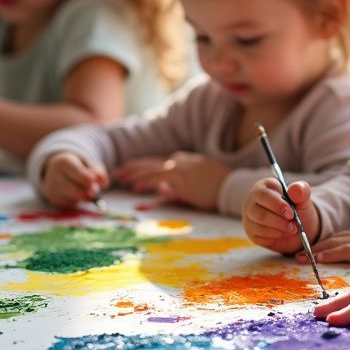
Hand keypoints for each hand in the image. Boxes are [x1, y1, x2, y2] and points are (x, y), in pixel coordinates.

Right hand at [40, 152, 108, 208]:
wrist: (55, 171)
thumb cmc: (76, 166)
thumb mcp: (87, 163)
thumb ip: (98, 171)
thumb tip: (104, 183)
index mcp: (63, 163)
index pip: (81, 175)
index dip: (90, 180)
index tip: (94, 180)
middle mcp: (55, 177)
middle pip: (79, 192)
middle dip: (90, 192)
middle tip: (94, 189)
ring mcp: (53, 190)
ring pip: (76, 199)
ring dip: (85, 197)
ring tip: (84, 189)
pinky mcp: (54, 201)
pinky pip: (72, 204)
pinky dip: (78, 200)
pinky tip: (74, 193)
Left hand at [116, 152, 230, 209]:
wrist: (232, 186)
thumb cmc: (218, 187)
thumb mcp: (196, 184)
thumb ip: (177, 186)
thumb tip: (161, 189)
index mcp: (184, 160)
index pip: (158, 162)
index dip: (141, 166)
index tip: (128, 170)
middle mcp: (180, 161)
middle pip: (150, 163)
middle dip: (132, 167)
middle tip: (117, 172)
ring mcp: (181, 168)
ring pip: (151, 168)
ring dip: (134, 173)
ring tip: (120, 178)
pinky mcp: (182, 179)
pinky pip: (159, 178)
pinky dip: (145, 182)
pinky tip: (135, 187)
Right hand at [242, 178, 319, 254]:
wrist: (297, 226)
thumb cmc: (297, 208)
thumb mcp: (303, 198)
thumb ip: (301, 190)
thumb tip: (295, 189)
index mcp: (263, 187)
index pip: (264, 195)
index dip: (277, 205)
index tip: (291, 214)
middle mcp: (252, 201)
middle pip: (260, 213)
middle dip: (279, 222)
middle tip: (294, 226)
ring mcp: (249, 217)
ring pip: (259, 226)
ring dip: (279, 230)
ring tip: (291, 230)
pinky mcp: (251, 232)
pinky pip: (259, 237)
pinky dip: (274, 237)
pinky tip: (282, 233)